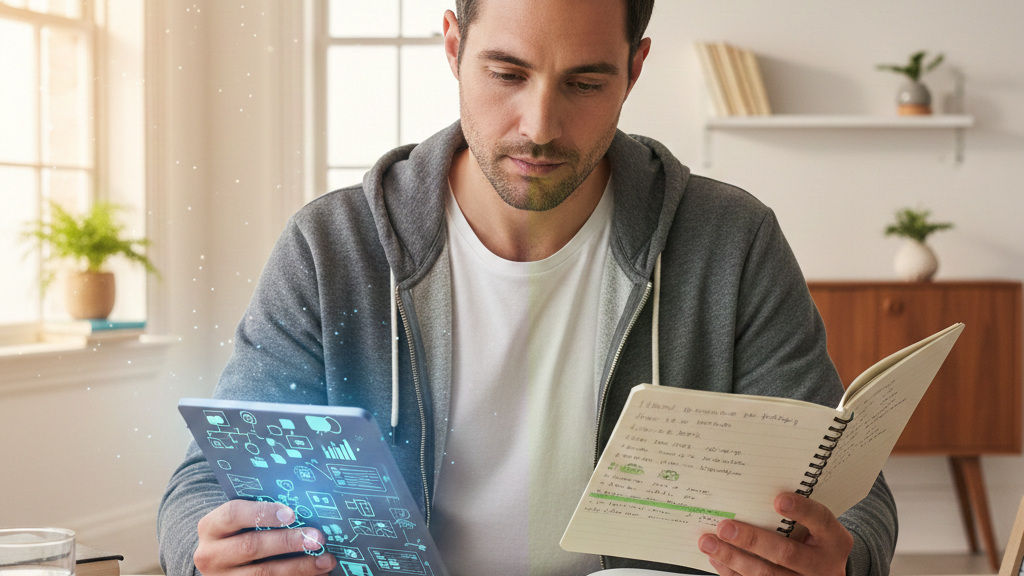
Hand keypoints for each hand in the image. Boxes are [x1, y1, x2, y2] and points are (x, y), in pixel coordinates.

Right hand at [194, 500, 336, 575]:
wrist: (221, 562)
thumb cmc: (240, 532)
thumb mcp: (241, 520)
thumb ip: (263, 511)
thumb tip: (305, 507)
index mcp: (211, 527)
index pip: (234, 514)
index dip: (264, 513)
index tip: (292, 514)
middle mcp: (211, 555)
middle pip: (251, 546)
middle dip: (288, 542)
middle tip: (318, 538)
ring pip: (262, 573)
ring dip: (299, 567)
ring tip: (325, 560)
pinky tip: (318, 574)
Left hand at [697, 493, 852, 575]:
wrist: (824, 572)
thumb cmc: (814, 540)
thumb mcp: (816, 527)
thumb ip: (795, 514)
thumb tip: (748, 495)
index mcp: (834, 540)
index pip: (821, 520)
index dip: (801, 510)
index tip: (778, 500)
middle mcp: (824, 565)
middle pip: (786, 553)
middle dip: (752, 540)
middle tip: (725, 526)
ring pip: (766, 575)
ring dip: (733, 558)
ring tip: (709, 543)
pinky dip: (732, 572)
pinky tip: (717, 559)